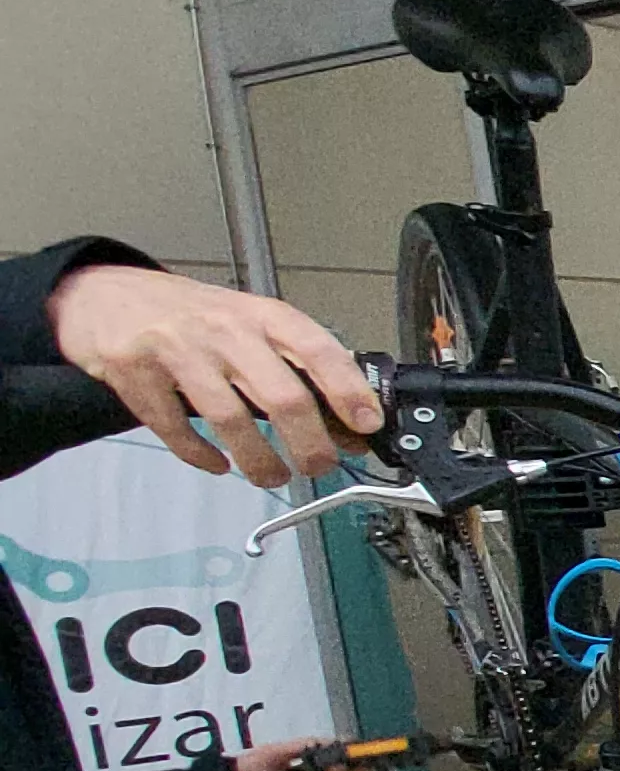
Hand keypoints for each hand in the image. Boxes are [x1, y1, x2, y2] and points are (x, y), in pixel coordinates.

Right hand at [46, 265, 381, 485]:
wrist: (102, 294)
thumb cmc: (189, 315)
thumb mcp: (249, 326)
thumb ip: (295, 367)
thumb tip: (350, 422)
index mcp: (260, 315)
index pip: (318, 349)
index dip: (348, 390)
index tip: (367, 424)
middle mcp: (222, 329)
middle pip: (281, 395)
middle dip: (309, 443)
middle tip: (319, 466)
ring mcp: (176, 349)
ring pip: (229, 419)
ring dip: (259, 460)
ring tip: (273, 475)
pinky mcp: (134, 372)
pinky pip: (173, 428)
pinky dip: (200, 455)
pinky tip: (218, 464)